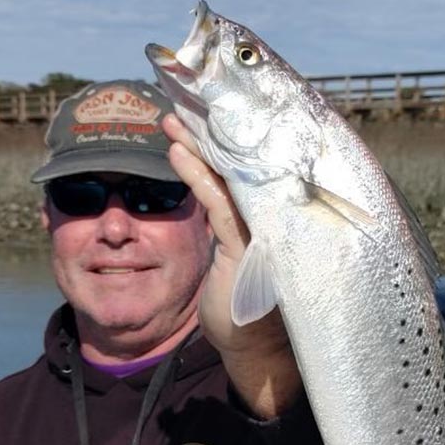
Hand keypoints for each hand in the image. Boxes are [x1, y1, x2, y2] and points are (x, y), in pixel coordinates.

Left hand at [162, 114, 300, 417]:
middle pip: (240, 160)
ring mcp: (263, 227)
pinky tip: (176, 151)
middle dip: (210, 129)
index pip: (248, 165)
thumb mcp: (241, 255)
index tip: (199, 109)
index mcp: (272, 215)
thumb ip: (236, 220)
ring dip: (197, 142)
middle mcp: (273, 214)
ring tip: (171, 118)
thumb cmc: (245, 302)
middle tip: (183, 98)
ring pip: (228, 173)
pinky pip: (218, 200)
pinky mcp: (248, 245)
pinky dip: (196, 173)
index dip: (225, 135)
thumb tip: (223, 189)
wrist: (252, 346)